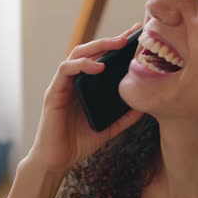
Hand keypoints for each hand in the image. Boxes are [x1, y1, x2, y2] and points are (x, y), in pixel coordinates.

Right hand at [25, 23, 143, 174]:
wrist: (56, 162)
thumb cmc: (78, 144)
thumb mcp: (108, 129)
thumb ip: (123, 118)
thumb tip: (144, 107)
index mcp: (85, 86)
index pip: (100, 59)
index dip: (116, 47)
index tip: (136, 36)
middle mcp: (73, 81)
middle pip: (90, 51)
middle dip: (110, 41)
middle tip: (130, 34)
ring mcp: (62, 85)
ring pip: (77, 54)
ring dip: (97, 46)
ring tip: (117, 44)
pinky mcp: (54, 92)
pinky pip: (65, 70)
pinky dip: (81, 65)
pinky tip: (98, 66)